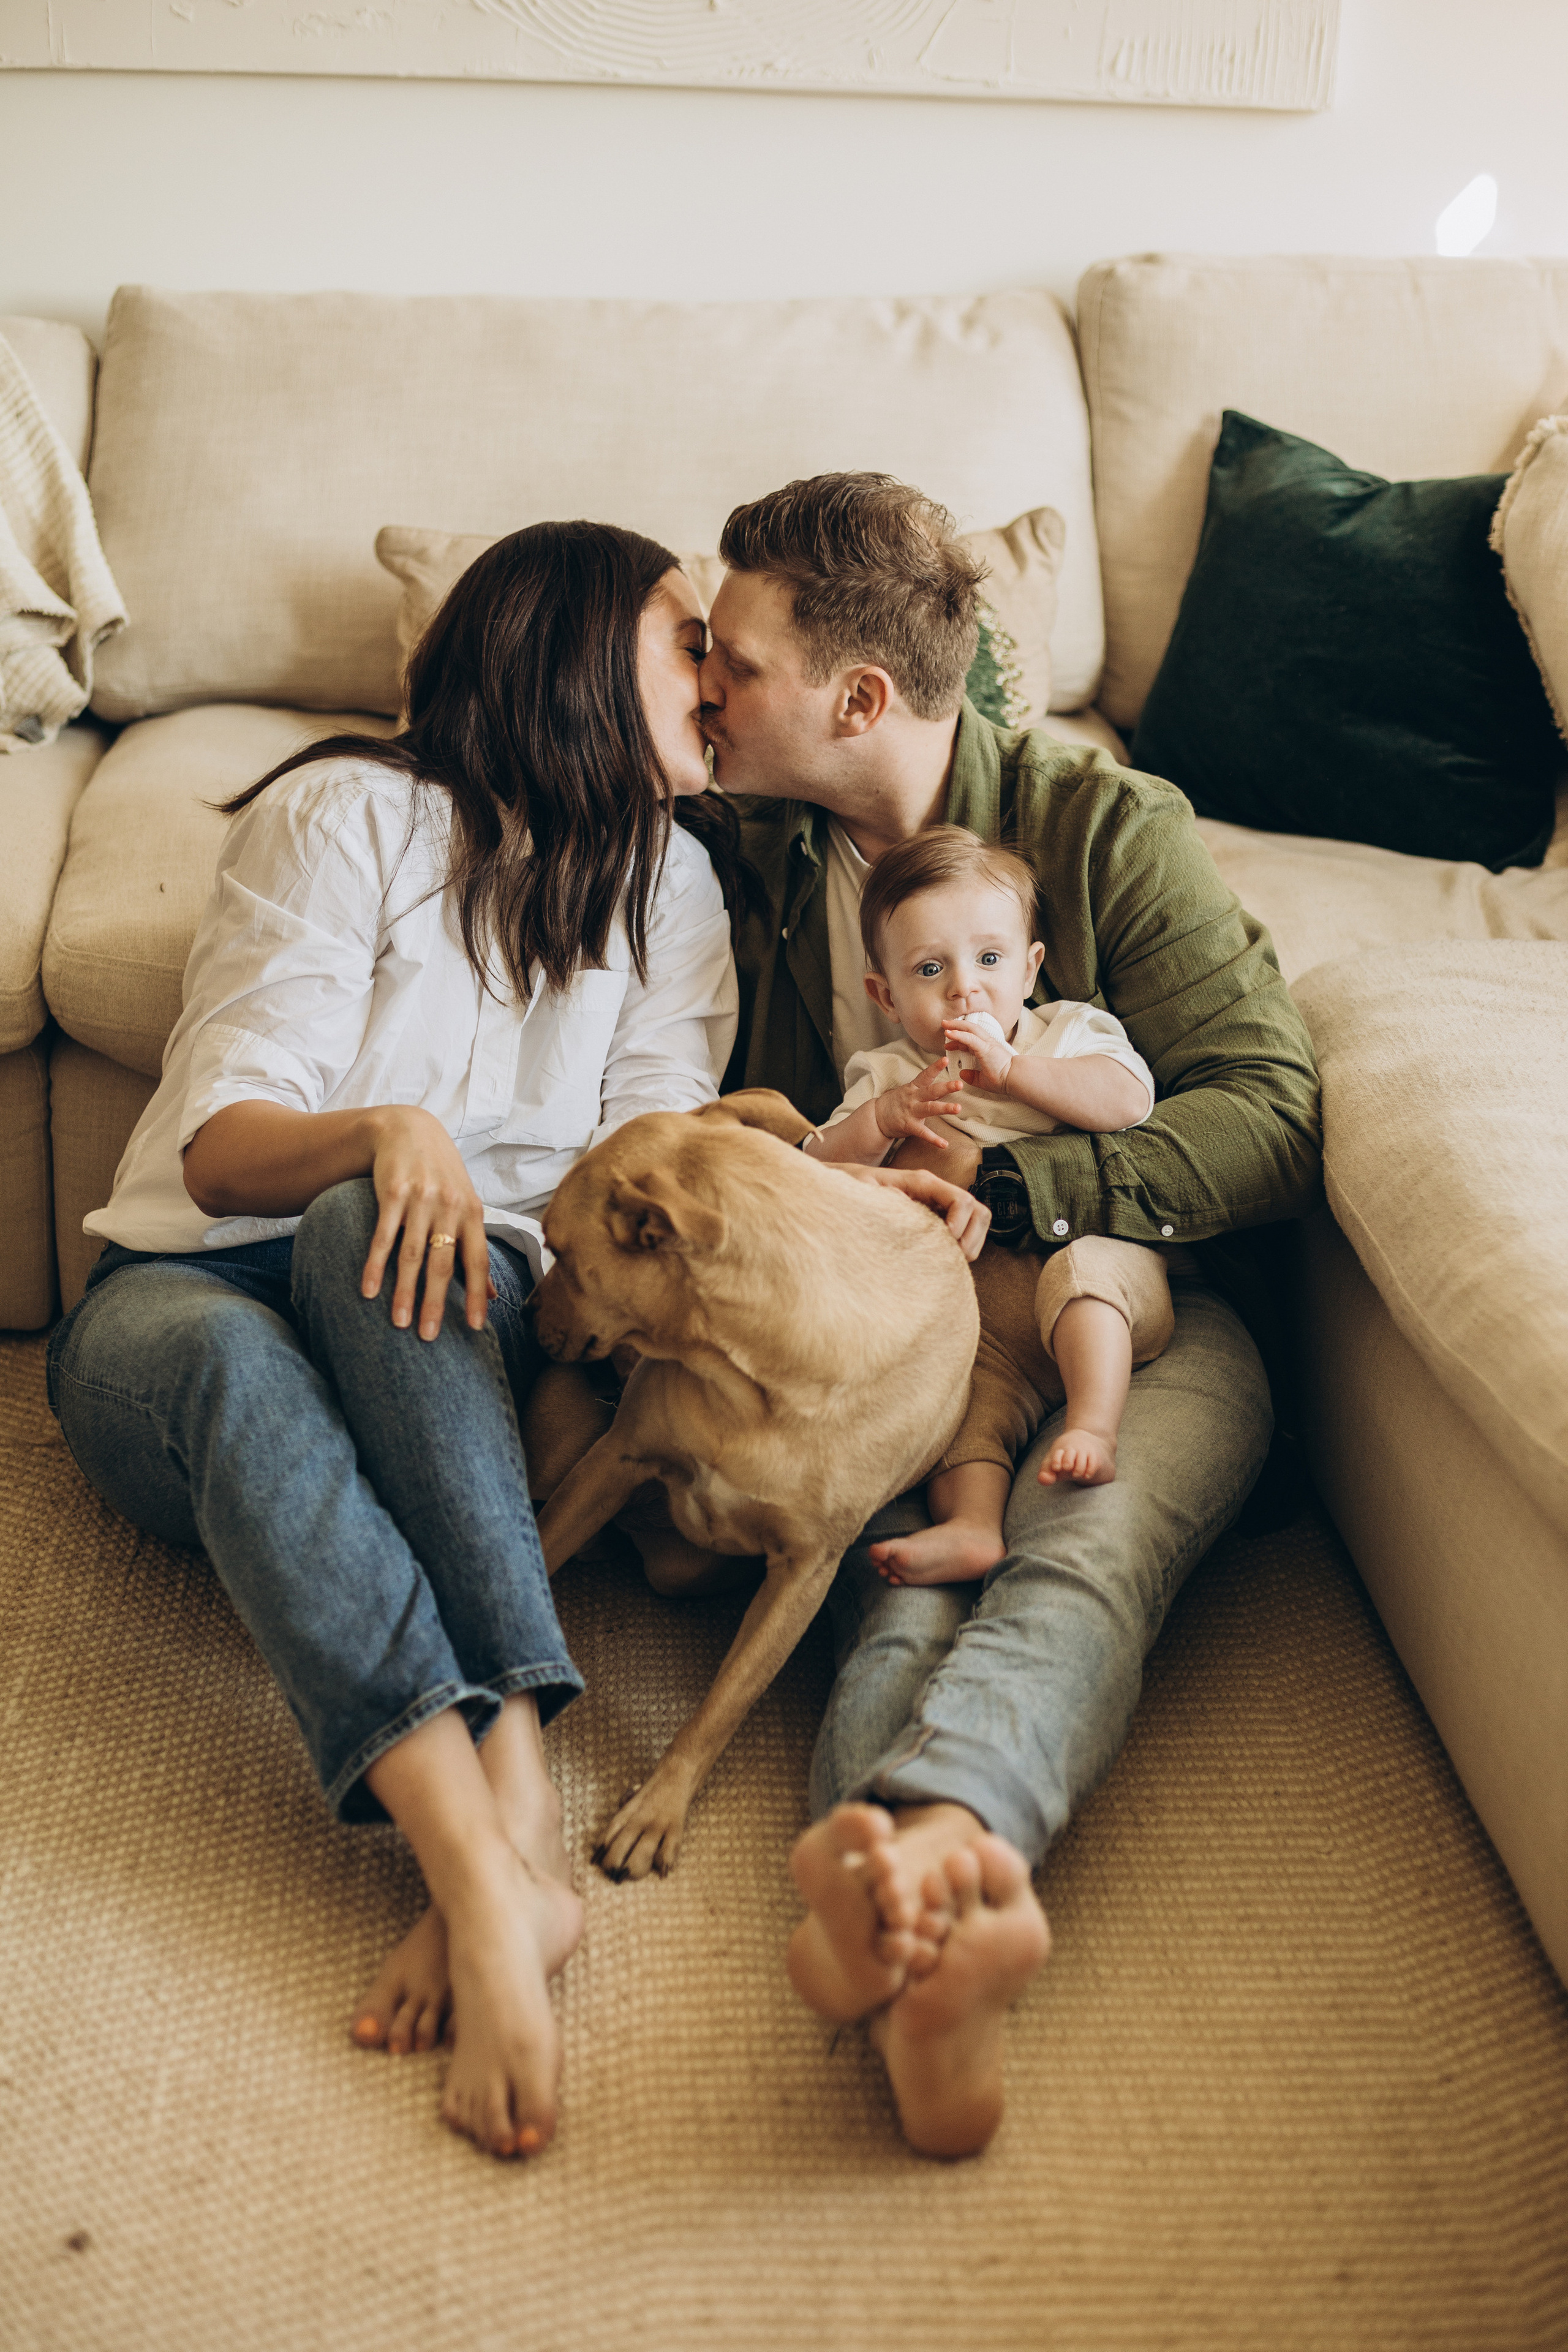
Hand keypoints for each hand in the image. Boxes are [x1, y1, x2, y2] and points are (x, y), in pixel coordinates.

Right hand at [361, 1107, 493, 1339]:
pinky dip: (374, 1265)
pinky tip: (367, 1290)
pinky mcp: (392, 1193)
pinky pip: (382, 1236)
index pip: (477, 1261)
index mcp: (472, 1214)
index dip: (477, 1295)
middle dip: (435, 1303)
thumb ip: (475, 1250)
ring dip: (403, 1292)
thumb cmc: (442, 1176)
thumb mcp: (466, 1207)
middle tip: (428, 1338)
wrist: (409, 1129)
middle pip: (442, 1264)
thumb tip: (493, 1295)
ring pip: (411, 1255)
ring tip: (398, 1323)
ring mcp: (420, 1200)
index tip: (474, 1328)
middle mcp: (449, 1207)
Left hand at [840, 1164, 991, 1262]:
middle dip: (972, 1238)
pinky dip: (965, 1246)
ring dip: (972, 1243)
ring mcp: (942, 1204)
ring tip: (950, 1257)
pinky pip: (967, 1231)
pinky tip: (945, 1255)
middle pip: (979, 1210)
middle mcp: (938, 1191)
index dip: (960, 1224)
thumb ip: (882, 1197)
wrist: (851, 1186)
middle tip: (951, 1255)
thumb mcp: (863, 1189)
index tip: (946, 1241)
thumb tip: (905, 1204)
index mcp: (923, 1182)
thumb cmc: (855, 1188)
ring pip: (978, 1221)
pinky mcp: (941, 1217)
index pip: (961, 1199)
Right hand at [873, 1056, 963, 1147]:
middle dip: (946, 1087)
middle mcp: (913, 1097)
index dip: (936, 1067)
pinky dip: (934, 1139)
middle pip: (931, 1090)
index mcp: (914, 1087)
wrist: (877, 1116)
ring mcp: (911, 1111)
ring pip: (929, 1108)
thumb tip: (947, 1086)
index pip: (926, 1075)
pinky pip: (923, 1132)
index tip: (946, 1059)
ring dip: (944, 1108)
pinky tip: (944, 1144)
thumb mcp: (910, 1091)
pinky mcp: (909, 1125)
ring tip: (958, 1108)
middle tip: (959, 1084)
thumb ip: (928, 1090)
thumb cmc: (898, 1102)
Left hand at [942, 1018, 1013, 1093]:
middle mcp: (987, 1043)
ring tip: (944, 1024)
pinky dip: (959, 1034)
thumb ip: (973, 1076)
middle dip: (956, 1026)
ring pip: (970, 1029)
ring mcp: (987, 1044)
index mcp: (987, 1049)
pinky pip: (970, 1038)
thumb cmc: (1003, 1080)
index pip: (970, 1040)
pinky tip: (949, 1033)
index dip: (958, 1040)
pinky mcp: (985, 1048)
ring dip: (956, 1026)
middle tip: (944, 1024)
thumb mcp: (983, 1080)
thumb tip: (962, 1074)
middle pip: (970, 1029)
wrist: (1015, 1079)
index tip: (947, 1044)